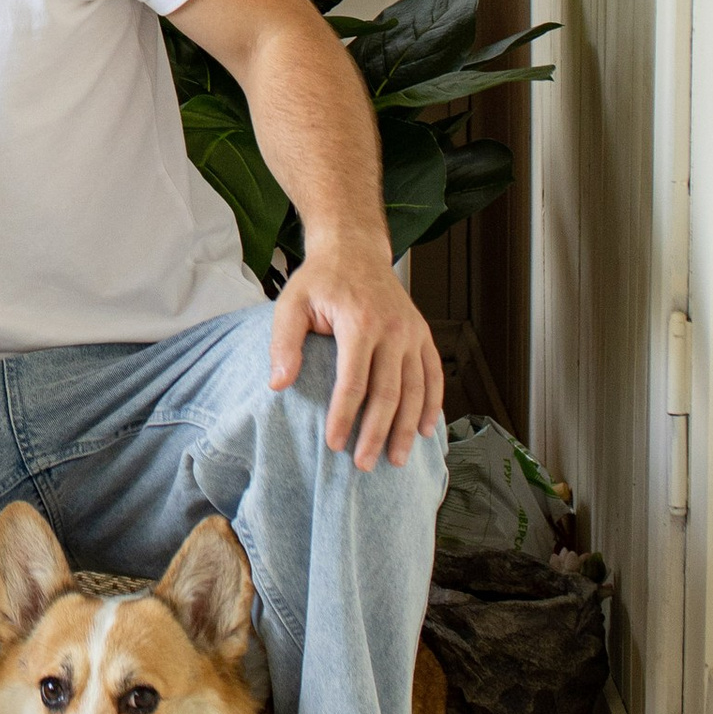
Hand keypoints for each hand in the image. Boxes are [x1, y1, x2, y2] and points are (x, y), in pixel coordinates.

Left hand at [271, 240, 443, 468]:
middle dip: (377, 433)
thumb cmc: (320, 280)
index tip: (335, 444)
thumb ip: (284, 343)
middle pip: (389, 392)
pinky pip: (434, 375)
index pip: (353, 381)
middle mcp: (392, 329)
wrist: (355, 249)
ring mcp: (412, 333)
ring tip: (397, 459)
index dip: (345, 416)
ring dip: (407, 428)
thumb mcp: (291, 302)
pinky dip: (433, 405)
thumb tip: (278, 385)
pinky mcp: (423, 335)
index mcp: (359, 322)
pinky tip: (426, 430)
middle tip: (364, 464)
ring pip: (416, 390)